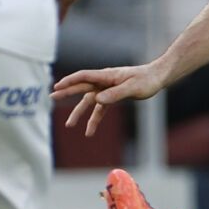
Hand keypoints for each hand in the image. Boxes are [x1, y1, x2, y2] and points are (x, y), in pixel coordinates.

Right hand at [51, 63, 167, 136]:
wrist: (157, 78)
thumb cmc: (146, 80)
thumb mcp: (133, 88)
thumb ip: (115, 94)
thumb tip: (98, 100)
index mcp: (107, 76)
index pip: (84, 77)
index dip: (70, 81)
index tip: (57, 87)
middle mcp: (104, 82)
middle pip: (82, 88)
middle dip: (66, 93)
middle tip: (51, 98)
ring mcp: (107, 89)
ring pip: (89, 101)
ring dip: (79, 113)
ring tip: (69, 125)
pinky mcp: (113, 97)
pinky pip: (100, 109)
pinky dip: (94, 119)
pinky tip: (89, 132)